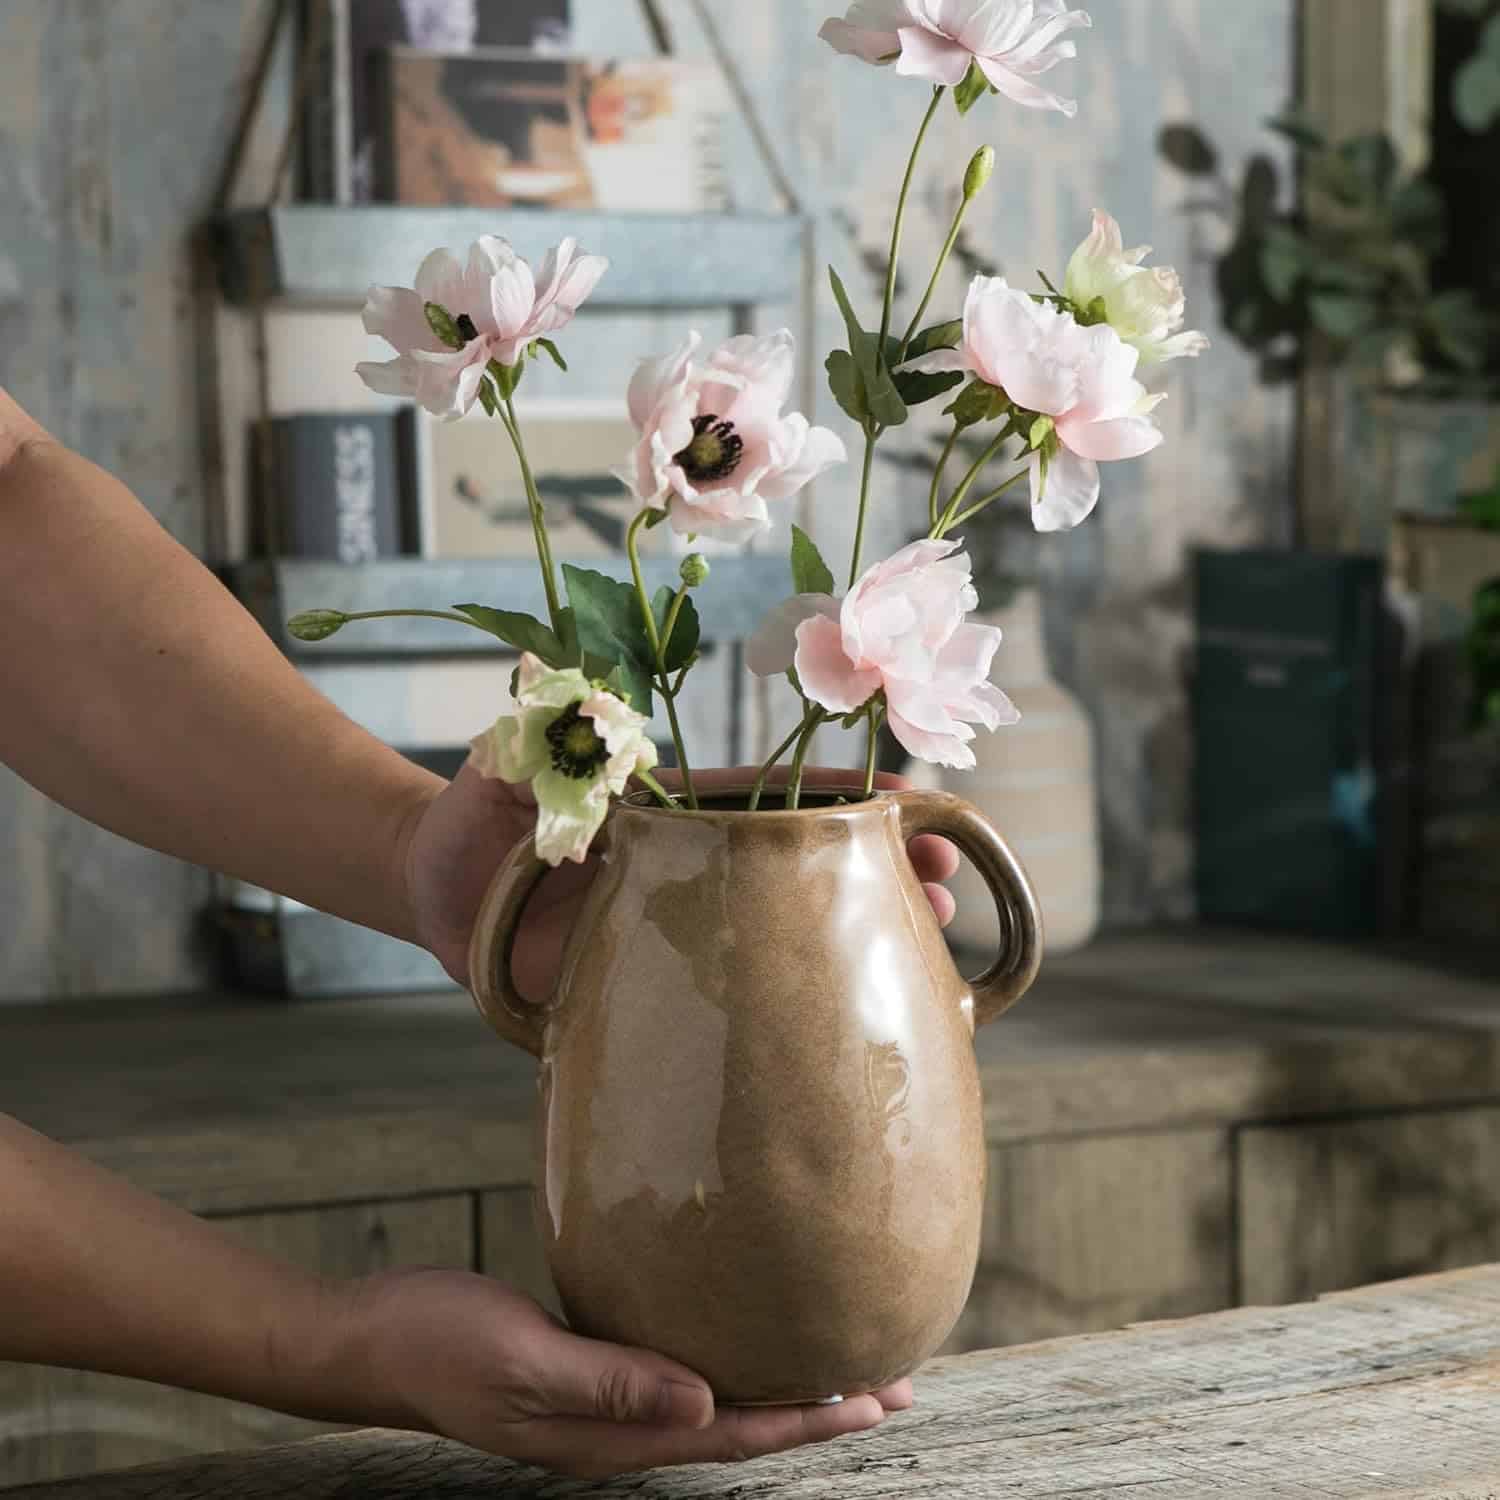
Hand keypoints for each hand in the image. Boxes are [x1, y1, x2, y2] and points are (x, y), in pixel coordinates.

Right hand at [329, 1268, 911, 1479]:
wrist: (371, 1336)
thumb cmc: (437, 1342)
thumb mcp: (521, 1360)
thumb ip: (611, 1385)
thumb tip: (706, 1409)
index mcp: (606, 1440)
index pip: (729, 1437)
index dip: (803, 1420)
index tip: (873, 1399)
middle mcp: (615, 1430)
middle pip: (736, 1425)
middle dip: (814, 1407)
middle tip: (891, 1382)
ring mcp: (601, 1402)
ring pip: (712, 1398)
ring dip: (777, 1383)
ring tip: (837, 1360)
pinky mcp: (587, 1365)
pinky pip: (673, 1367)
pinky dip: (724, 1354)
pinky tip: (738, 1327)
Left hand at [404, 765, 959, 989]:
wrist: (434, 891)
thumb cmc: (475, 813)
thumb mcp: (509, 758)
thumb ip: (536, 723)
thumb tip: (545, 666)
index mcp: (669, 807)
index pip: (765, 797)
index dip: (834, 794)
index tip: (906, 794)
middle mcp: (689, 864)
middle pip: (798, 859)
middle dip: (876, 857)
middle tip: (945, 872)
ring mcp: (679, 924)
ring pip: (784, 922)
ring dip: (857, 923)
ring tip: (930, 933)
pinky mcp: (654, 981)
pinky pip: (732, 990)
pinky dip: (794, 996)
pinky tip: (849, 1010)